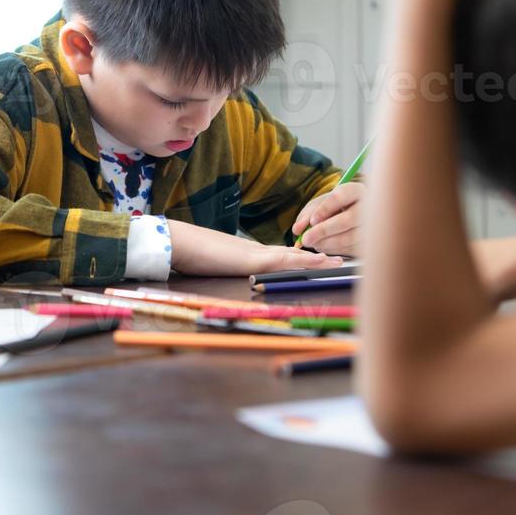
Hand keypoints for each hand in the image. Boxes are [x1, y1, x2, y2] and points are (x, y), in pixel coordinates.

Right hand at [168, 220, 340, 276]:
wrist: (177, 243)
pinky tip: (320, 262)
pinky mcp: (253, 260)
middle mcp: (255, 253)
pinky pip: (285, 261)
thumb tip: (222, 271)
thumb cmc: (188, 254)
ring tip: (338, 261)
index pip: (278, 257)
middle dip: (315, 259)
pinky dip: (304, 262)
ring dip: (317, 260)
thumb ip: (221, 267)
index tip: (314, 259)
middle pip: (292, 256)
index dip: (298, 259)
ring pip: (293, 258)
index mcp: (246, 256)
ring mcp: (255, 255)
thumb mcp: (210, 265)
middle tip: (337, 259)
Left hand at [292, 182, 364, 255]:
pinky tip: (325, 246)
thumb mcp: (318, 206)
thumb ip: (306, 215)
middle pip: (347, 220)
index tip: (312, 221)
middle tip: (306, 239)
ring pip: (349, 238)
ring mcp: (373, 225)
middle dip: (323, 231)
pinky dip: (334, 251)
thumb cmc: (333, 209)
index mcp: (355, 191)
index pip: (340, 197)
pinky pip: (350, 250)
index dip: (324, 210)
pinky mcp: (370, 242)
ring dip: (327, 244)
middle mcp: (369, 207)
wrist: (350, 217)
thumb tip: (297, 229)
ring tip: (313, 243)